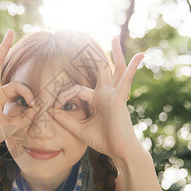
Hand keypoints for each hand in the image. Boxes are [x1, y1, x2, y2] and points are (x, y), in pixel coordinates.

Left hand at [47, 37, 143, 158]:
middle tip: (87, 42)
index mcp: (97, 100)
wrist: (119, 152)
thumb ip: (66, 120)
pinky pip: (126, 79)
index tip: (54, 107)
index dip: (62, 95)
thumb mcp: (79, 129)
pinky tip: (140, 56)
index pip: (75, 89)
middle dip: (93, 57)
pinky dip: (133, 67)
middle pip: (98, 71)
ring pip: (114, 69)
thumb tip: (50, 111)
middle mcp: (105, 94)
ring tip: (114, 38)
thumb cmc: (103, 141)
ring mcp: (114, 94)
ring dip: (115, 53)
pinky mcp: (120, 98)